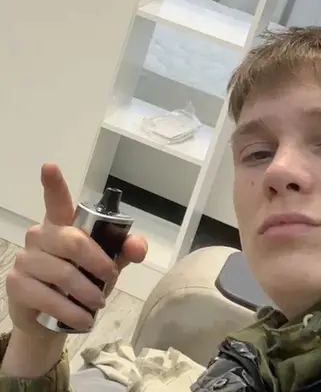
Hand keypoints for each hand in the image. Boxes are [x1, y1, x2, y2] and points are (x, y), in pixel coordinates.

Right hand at [6, 164, 147, 336]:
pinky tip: (83, 319)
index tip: (49, 166)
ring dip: (87, 293)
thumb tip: (137, 247)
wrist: (51, 316)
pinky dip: (71, 311)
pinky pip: (48, 297)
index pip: (57, 199)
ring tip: (99, 305)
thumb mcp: (106, 263)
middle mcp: (40, 235)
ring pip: (62, 273)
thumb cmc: (81, 278)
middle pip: (73, 241)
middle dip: (98, 262)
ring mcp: (26, 259)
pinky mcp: (17, 284)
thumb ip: (124, 251)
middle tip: (110, 280)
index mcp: (62, 223)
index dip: (53, 183)